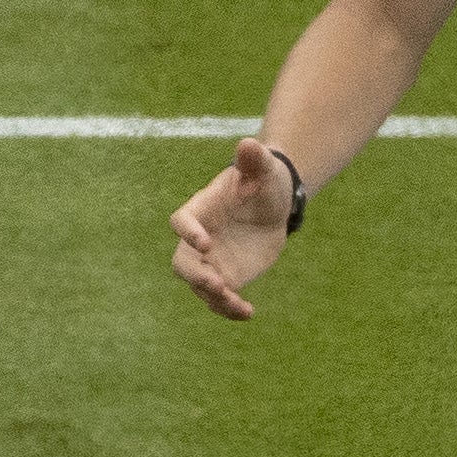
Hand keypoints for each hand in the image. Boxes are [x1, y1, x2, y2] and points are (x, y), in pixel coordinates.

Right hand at [171, 138, 299, 321]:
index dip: (188, 233)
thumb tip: (248, 144)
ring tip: (239, 305)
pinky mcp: (226, 277)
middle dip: (196, 276)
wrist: (274, 204)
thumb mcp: (263, 168)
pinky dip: (229, 309)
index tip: (205, 243)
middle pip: (182, 263)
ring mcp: (210, 262)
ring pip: (200, 287)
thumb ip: (253, 159)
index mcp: (200, 209)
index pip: (182, 221)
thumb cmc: (263, 180)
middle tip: (218, 285)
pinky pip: (220, 299)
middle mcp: (198, 239)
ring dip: (216, 299)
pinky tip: (248, 313)